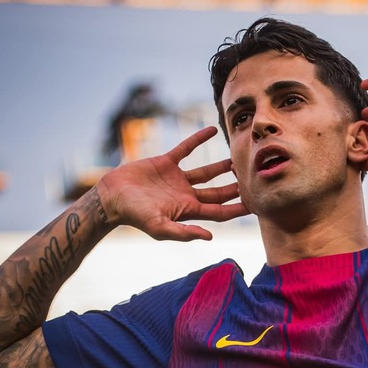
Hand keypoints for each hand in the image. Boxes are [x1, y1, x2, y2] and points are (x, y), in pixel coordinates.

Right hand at [97, 127, 248, 241]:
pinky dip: (198, 139)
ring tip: (237, 160)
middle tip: (253, 180)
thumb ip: (184, 233)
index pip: (219, 212)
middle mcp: (186, 195)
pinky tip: (213, 130)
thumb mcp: (160, 228)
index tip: (255, 204)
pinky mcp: (166, 163)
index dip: (237, 209)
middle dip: (234, 189)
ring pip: (206, 172)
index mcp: (188, 211)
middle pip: (217, 193)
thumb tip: (210, 237)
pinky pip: (186, 148)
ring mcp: (177, 179)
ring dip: (221, 166)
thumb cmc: (134, 215)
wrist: (112, 196)